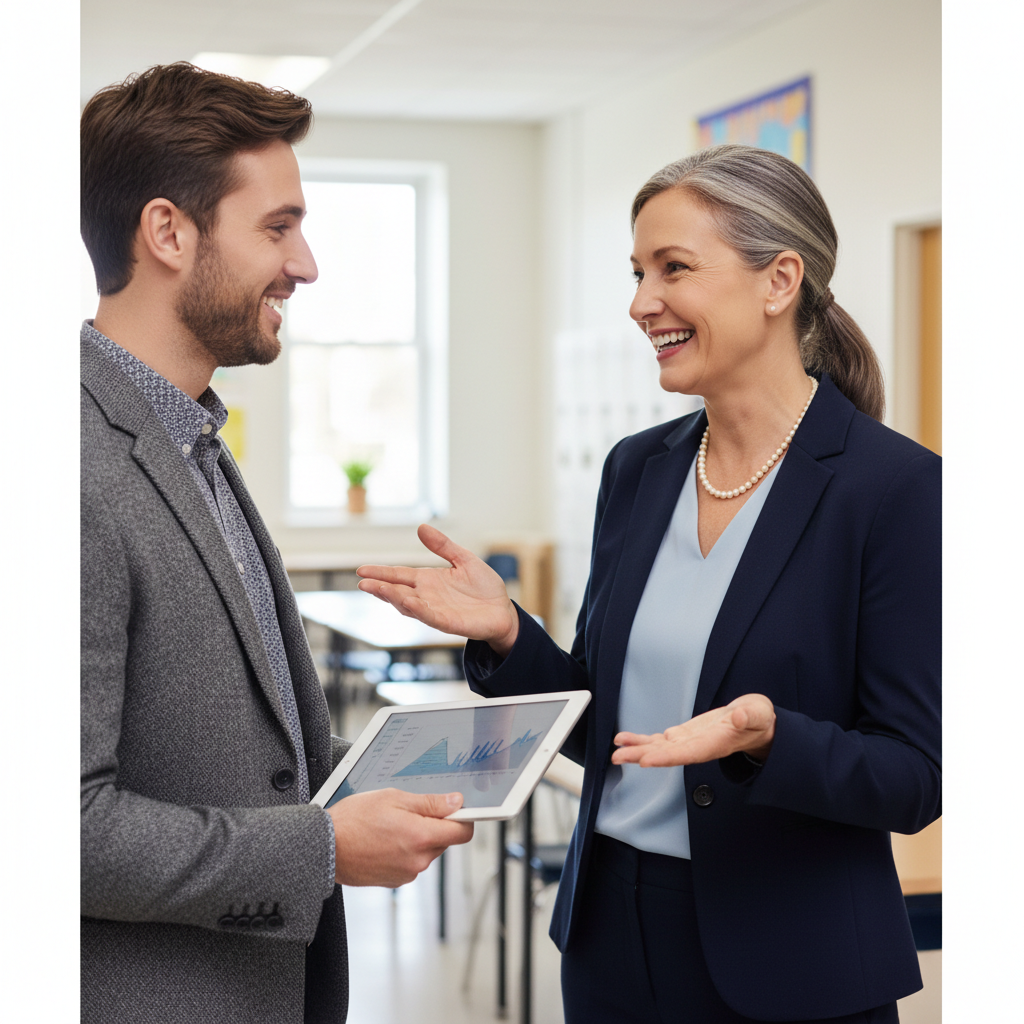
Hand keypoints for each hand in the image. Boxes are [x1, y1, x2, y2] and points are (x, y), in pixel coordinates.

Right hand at [327, 788, 474, 887]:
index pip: (462, 833)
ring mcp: (407, 873)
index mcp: (421, 838)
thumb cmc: (353, 820)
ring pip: (427, 851)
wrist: (324, 848)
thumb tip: (456, 802)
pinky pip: (411, 862)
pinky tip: (384, 840)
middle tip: (409, 811)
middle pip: (444, 841)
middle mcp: (418, 860)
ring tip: (391, 826)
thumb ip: (429, 803)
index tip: (457, 810)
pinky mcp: (395, 881)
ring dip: (418, 838)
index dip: (463, 818)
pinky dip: (404, 851)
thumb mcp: (393, 798)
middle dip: (435, 825)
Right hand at [357, 524, 519, 655]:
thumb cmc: (484, 588)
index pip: (399, 575)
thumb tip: (421, 527)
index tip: (361, 569)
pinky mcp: (449, 623)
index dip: (381, 572)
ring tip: (378, 588)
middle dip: (380, 586)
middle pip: (398, 591)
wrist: (503, 610)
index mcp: (428, 581)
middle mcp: (427, 596)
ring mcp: (436, 610)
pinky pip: (430, 616)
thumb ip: (443, 546)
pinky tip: (408, 602)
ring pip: (409, 605)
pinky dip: (419, 610)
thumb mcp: (463, 560)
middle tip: (363, 581)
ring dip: (393, 597)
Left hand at [611, 694, 775, 767]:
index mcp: (715, 744)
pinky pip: (659, 740)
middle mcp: (698, 748)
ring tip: (616, 748)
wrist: (755, 725)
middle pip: (667, 754)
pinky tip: (624, 740)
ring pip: (659, 748)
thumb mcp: (758, 713)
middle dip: (642, 756)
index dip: (667, 757)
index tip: (646, 760)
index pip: (688, 753)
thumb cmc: (757, 719)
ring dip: (636, 749)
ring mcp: (688, 742)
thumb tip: (738, 717)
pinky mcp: (683, 735)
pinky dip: (641, 740)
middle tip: (618, 757)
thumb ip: (749, 716)